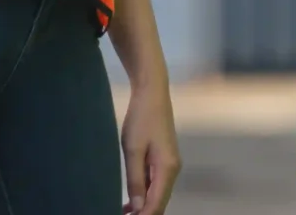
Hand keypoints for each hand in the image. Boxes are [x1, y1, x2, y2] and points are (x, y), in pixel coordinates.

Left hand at [121, 77, 181, 214]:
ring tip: (122, 213)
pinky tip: (130, 202)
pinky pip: (156, 185)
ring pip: (158, 195)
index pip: (156, 204)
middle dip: (143, 214)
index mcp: (167, 168)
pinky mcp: (165, 160)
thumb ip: (135, 180)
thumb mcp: (133, 150)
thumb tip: (138, 208)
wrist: (152, 92)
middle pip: (160, 202)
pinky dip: (144, 195)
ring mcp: (170, 165)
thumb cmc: (141, 118)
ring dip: (143, 207)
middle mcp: (173, 169)